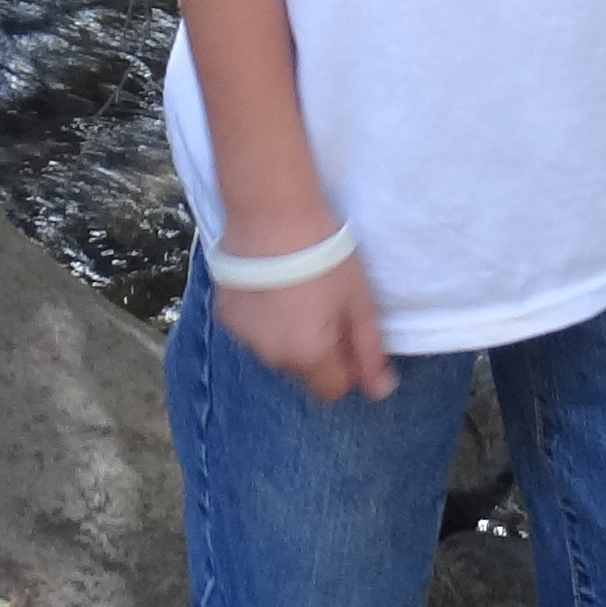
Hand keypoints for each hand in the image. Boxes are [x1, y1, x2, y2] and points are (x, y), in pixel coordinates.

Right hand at [215, 237, 394, 402]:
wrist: (272, 216)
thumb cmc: (324, 256)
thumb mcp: (360, 303)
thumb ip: (370, 352)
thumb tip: (379, 390)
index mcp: (308, 358)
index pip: (332, 390)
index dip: (347, 368)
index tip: (350, 337)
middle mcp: (272, 357)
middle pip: (304, 371)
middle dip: (318, 350)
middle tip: (327, 307)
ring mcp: (244, 337)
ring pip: (276, 351)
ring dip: (289, 335)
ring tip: (298, 293)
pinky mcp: (226, 315)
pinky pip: (253, 331)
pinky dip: (265, 319)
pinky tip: (273, 287)